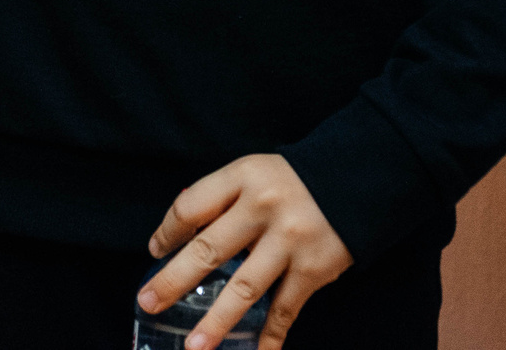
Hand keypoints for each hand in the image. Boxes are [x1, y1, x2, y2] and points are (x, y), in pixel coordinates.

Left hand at [143, 154, 352, 349]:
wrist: (358, 179)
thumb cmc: (293, 181)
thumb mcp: (253, 172)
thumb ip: (222, 199)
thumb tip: (180, 233)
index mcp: (242, 178)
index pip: (190, 207)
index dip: (168, 232)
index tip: (155, 251)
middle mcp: (262, 209)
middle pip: (208, 251)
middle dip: (173, 281)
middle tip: (147, 302)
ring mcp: (289, 242)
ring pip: (244, 289)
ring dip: (216, 322)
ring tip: (194, 346)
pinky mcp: (314, 269)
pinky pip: (286, 309)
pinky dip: (271, 336)